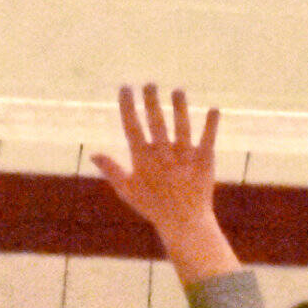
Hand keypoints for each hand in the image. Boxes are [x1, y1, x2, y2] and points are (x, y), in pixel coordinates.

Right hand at [93, 85, 220, 242]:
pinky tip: (214, 109)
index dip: (128, 106)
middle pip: (156, 123)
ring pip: (182, 127)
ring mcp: (185, 157)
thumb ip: (112, 170)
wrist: (184, 223)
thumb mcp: (127, 191)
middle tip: (150, 84)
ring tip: (178, 91)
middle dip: (152, 102)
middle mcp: (163, 155)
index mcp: (143, 159)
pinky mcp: (203, 161)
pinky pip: (207, 139)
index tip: (125, 88)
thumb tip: (93, 154)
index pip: (132, 127)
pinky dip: (211, 125)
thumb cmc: (153, 206)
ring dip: (179, 107)